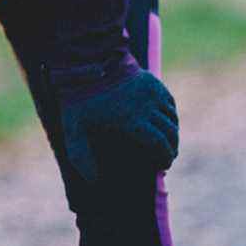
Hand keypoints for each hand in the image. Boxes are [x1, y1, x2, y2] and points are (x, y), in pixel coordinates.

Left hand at [59, 70, 177, 181]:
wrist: (85, 62)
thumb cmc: (78, 99)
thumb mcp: (73, 130)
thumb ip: (82, 159)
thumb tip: (95, 182)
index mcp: (132, 121)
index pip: (160, 145)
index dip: (164, 158)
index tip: (162, 166)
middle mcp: (147, 106)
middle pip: (170, 133)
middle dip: (171, 148)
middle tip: (166, 158)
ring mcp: (152, 92)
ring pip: (172, 118)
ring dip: (172, 132)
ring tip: (166, 143)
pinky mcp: (152, 82)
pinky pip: (169, 102)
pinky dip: (170, 115)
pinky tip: (165, 123)